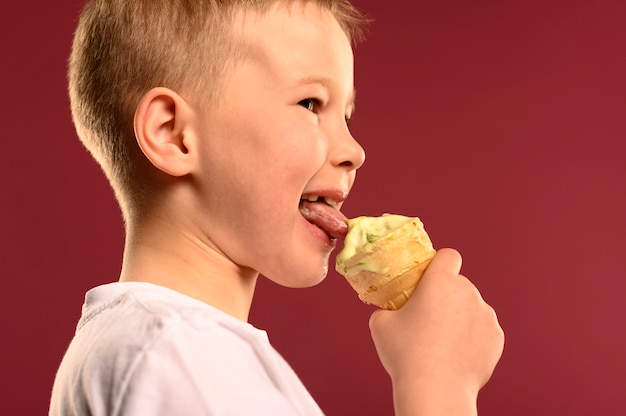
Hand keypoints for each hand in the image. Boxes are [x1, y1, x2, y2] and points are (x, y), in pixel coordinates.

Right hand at [369, 248, 503, 414]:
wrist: (436, 389)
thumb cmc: (406, 353)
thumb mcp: (380, 324)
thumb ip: (387, 309)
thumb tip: (389, 311)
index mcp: (440, 281)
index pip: (448, 256)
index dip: (439, 265)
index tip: (429, 279)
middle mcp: (468, 292)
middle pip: (458, 285)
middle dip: (446, 297)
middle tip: (428, 320)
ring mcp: (486, 315)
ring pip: (471, 308)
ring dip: (460, 318)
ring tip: (442, 343)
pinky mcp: (496, 338)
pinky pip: (482, 330)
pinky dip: (472, 338)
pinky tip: (456, 355)